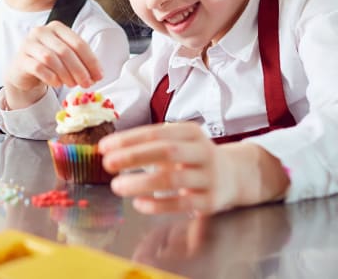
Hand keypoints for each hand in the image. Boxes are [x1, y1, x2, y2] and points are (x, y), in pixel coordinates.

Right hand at [4, 21, 102, 108]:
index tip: (99, 76)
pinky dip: (51, 77)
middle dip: (79, 70)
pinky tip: (57, 83)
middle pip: (65, 51)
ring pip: (51, 58)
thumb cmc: (48, 63)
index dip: (91, 61)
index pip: (78, 43)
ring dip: (66, 74)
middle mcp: (41, 32)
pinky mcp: (21, 59)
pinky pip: (38, 68)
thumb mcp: (65, 57)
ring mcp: (29, 44)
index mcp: (57, 28)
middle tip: (87, 83)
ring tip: (72, 84)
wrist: (23, 70)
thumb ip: (80, 61)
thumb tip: (97, 75)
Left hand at [99, 122, 239, 214]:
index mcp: (190, 132)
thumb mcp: (178, 142)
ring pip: (172, 179)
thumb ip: (148, 145)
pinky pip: (181, 203)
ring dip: (141, 183)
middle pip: (165, 151)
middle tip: (107, 164)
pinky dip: (157, 205)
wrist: (235, 175)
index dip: (127, 140)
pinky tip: (138, 203)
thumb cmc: (193, 157)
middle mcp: (202, 151)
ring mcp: (209, 176)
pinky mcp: (211, 201)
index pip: (154, 133)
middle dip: (133, 156)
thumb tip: (109, 150)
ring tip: (116, 186)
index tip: (103, 147)